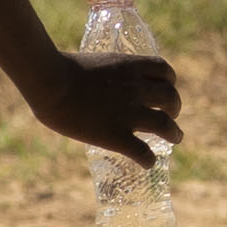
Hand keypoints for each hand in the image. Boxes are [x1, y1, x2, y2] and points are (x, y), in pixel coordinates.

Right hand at [27, 44, 180, 166]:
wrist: (50, 82)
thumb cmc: (57, 69)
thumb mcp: (89, 63)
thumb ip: (100, 75)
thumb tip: (90, 85)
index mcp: (130, 66)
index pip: (164, 70)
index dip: (169, 81)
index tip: (166, 88)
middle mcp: (136, 89)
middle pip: (171, 97)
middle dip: (174, 107)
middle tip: (170, 115)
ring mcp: (129, 113)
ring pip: (165, 126)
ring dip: (174, 133)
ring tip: (175, 137)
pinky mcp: (117, 136)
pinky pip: (143, 152)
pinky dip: (148, 159)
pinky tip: (147, 163)